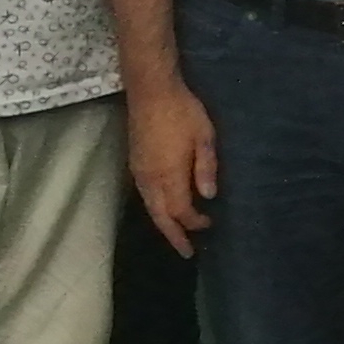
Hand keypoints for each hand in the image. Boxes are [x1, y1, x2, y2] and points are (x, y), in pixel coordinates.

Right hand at [126, 78, 218, 256]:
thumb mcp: (204, 137)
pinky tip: (163, 209)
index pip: (181, 211)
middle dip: (174, 235)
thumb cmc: (182, 111)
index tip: (210, 223)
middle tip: (186, 253)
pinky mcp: (134, 163)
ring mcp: (139, 171)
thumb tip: (208, 197)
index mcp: (169, 175)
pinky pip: (144, 195)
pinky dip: (155, 208)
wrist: (150, 89)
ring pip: (149, 207)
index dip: (195, 222)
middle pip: (160, 216)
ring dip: (163, 223)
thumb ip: (206, 168)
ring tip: (176, 235)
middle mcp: (150, 179)